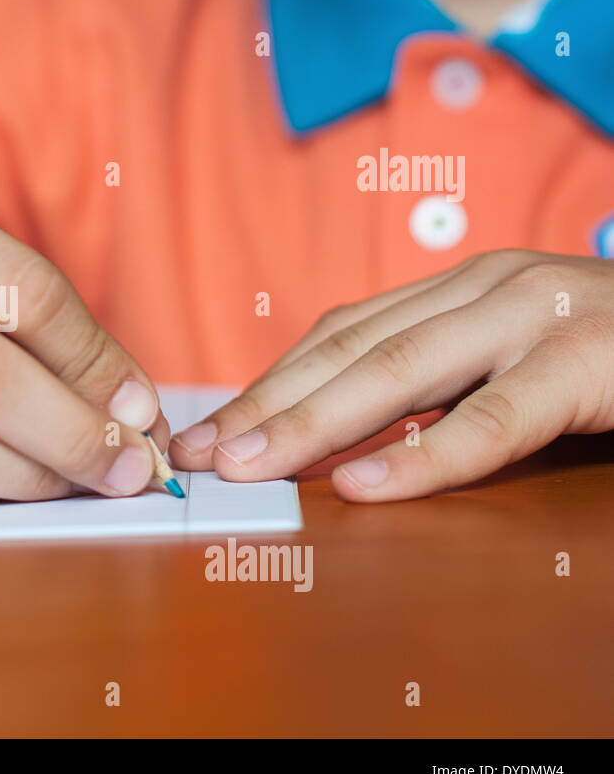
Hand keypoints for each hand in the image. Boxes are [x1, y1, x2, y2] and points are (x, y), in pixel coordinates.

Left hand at [168, 250, 613, 500]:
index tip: (204, 432)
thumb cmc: (607, 350)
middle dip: (264, 407)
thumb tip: (339, 443)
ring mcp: (536, 316)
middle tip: (200, 457)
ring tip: (250, 466)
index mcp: (458, 286)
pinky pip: (496, 417)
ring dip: (311, 424)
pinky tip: (368, 487)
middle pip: (347, 351)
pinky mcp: (587, 360)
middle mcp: (484, 286)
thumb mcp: (509, 353)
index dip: (263, 382)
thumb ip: (435, 382)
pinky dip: (427, 456)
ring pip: (398, 373)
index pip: (335, 334)